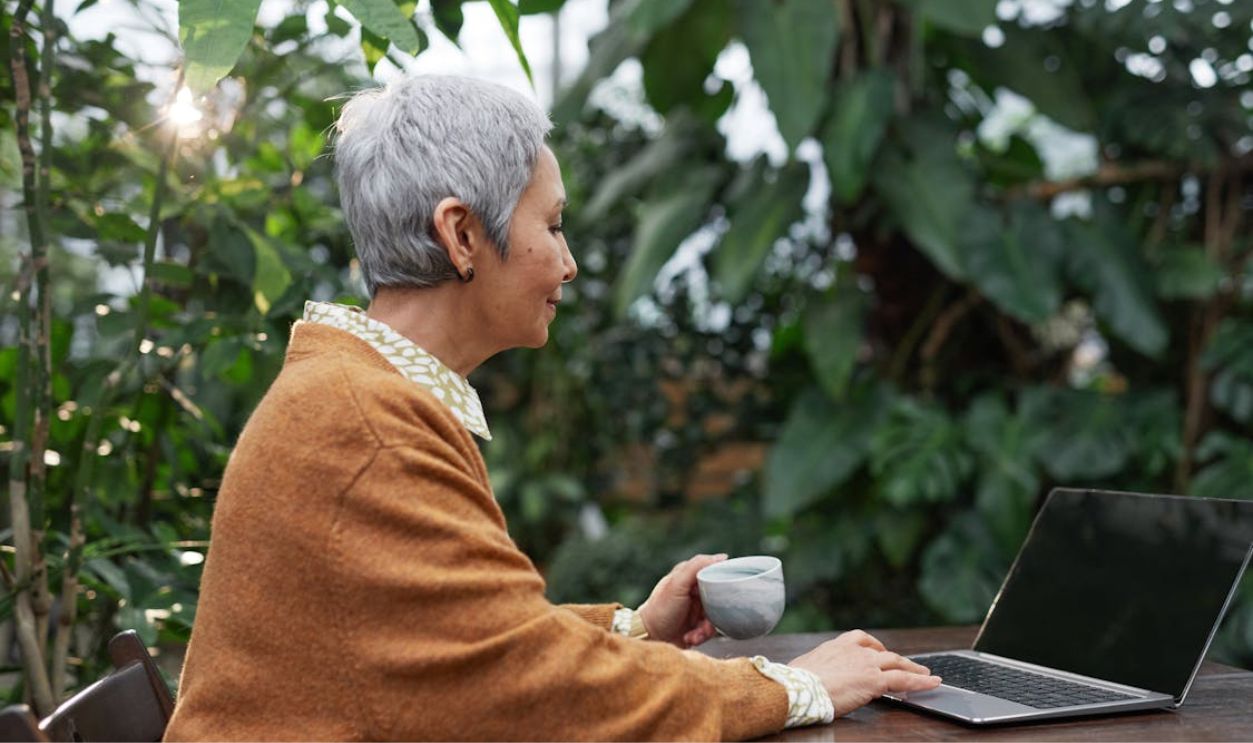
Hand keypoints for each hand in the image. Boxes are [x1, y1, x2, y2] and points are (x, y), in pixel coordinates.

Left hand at [637, 553, 726, 647]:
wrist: (650, 636)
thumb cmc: (660, 608)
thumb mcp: (678, 584)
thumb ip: (697, 566)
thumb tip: (722, 557)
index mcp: (691, 576)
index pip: (716, 575)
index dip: (721, 587)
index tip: (722, 597)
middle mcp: (696, 590)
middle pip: (719, 599)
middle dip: (714, 615)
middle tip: (704, 623)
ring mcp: (698, 608)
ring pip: (716, 617)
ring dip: (706, 629)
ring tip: (694, 634)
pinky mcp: (698, 625)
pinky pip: (710, 630)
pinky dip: (701, 636)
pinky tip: (689, 637)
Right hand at [789, 629, 941, 716]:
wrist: (799, 688)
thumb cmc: (795, 682)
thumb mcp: (804, 668)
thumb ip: (816, 668)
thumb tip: (809, 675)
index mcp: (836, 646)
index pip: (860, 639)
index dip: (873, 646)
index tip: (878, 651)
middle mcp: (854, 650)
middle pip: (883, 651)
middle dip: (897, 658)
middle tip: (908, 664)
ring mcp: (866, 664)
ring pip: (897, 663)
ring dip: (914, 668)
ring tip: (926, 674)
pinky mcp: (874, 681)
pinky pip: (904, 680)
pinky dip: (921, 682)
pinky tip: (932, 683)